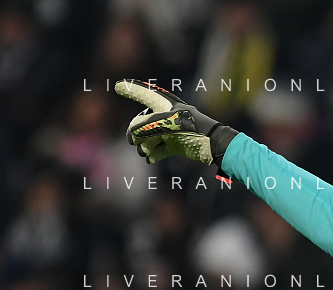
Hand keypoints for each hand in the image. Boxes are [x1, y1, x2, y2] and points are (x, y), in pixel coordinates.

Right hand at [114, 80, 236, 165]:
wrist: (215, 146)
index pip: (145, 94)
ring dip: (144, 145)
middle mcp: (167, 116)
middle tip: (132, 141)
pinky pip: (160, 149)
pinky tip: (150, 159)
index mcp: (167, 105)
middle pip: (143, 121)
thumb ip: (149, 126)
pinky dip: (154, 154)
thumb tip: (133, 133)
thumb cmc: (195, 129)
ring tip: (145, 153)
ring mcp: (172, 131)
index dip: (131, 89)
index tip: (117, 86)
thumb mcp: (170, 124)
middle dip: (136, 132)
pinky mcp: (177, 145)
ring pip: (150, 137)